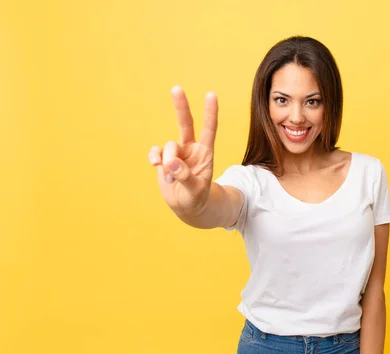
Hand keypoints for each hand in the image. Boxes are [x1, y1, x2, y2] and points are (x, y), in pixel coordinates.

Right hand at [148, 86, 217, 217]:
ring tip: (172, 178)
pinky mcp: (163, 160)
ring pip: (168, 147)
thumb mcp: (196, 190)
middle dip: (181, 106)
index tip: (211, 94)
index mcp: (205, 153)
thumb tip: (171, 164)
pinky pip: (156, 152)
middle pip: (185, 124)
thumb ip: (185, 176)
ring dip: (168, 162)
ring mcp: (177, 153)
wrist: (187, 206)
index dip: (210, 112)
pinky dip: (154, 158)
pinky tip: (156, 165)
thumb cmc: (197, 198)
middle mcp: (191, 149)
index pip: (209, 129)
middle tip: (176, 88)